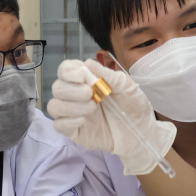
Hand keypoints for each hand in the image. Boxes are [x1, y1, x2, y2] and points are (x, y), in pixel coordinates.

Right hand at [47, 59, 175, 175]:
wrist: (141, 132)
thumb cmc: (133, 105)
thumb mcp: (126, 86)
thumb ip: (108, 75)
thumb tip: (88, 63)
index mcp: (86, 79)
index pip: (65, 70)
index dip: (68, 71)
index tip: (81, 76)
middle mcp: (75, 95)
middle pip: (57, 87)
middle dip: (71, 90)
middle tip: (90, 94)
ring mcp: (73, 114)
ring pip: (54, 106)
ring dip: (70, 106)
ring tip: (92, 107)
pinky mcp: (74, 131)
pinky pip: (59, 125)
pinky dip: (68, 121)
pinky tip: (84, 120)